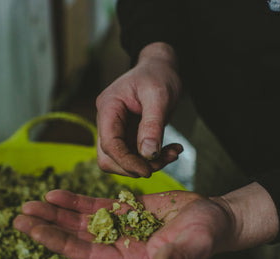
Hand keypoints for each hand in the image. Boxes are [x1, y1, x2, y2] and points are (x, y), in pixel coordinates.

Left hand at [13, 189, 237, 258]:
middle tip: (19, 218)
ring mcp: (120, 228)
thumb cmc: (207, 234)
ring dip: (55, 214)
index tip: (35, 232)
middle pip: (76, 238)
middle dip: (48, 229)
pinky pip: (95, 207)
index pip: (87, 255)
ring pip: (81, 222)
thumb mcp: (194, 244)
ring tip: (30, 205)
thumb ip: (174, 258)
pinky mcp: (125, 210)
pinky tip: (55, 195)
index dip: (60, 244)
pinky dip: (74, 202)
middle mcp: (120, 247)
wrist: (213, 217)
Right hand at [96, 42, 182, 177]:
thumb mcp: (159, 96)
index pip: (109, 144)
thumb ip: (152, 125)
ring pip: (122, 160)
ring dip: (148, 164)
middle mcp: (107, 121)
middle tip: (165, 160)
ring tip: (172, 154)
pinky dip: (153, 157)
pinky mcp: (127, 135)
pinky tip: (171, 150)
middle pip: (109, 157)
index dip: (126, 161)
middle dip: (135, 166)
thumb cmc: (158, 75)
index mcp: (108, 107)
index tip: (148, 170)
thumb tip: (147, 154)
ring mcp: (116, 129)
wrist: (161, 67)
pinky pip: (135, 155)